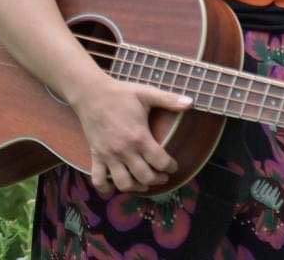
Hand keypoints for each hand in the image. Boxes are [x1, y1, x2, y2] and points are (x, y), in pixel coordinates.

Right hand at [68, 75, 191, 193]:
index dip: (170, 167)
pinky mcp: (95, 156)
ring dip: (135, 187)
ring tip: (144, 184)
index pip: (159, 161)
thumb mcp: (147, 93)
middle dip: (157, 179)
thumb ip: (169, 99)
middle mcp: (124, 151)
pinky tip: (112, 189)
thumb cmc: (121, 94)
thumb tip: (192, 102)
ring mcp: (108, 156)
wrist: (91, 94)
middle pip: (144, 177)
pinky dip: (105, 189)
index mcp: (139, 137)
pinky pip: (98, 180)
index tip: (174, 166)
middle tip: (163, 176)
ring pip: (123, 183)